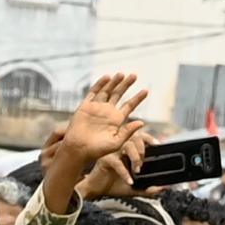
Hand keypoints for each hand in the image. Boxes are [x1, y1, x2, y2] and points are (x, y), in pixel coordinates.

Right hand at [44, 74, 147, 197]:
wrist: (78, 150)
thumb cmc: (97, 150)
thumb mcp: (116, 142)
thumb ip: (128, 132)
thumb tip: (142, 122)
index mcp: (116, 120)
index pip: (129, 106)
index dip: (137, 98)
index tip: (146, 90)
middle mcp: (107, 112)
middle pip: (118, 95)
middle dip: (126, 85)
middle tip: (134, 75)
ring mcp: (96, 108)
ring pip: (107, 91)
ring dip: (114, 83)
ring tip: (122, 74)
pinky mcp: (85, 106)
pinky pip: (93, 93)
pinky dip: (100, 85)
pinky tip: (107, 77)